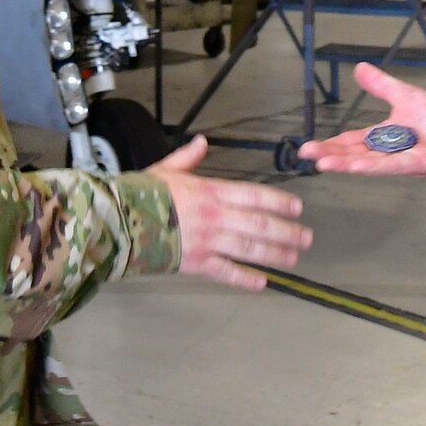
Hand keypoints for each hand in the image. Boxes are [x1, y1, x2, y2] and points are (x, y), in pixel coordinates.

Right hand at [148, 135, 312, 289]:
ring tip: (293, 258)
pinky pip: (226, 272)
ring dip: (275, 254)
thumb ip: (189, 158)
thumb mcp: (166, 169)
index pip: (254, 196)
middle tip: (306, 238)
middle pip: (259, 224)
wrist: (118, 220)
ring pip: (249, 248)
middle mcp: (215, 216)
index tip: (297, 208)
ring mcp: (208, 241)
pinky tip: (263, 283)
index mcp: (210, 191)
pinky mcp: (196, 263)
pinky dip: (245, 278)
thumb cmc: (141, 193)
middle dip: (286, 232)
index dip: (279, 202)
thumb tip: (203, 142)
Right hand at [299, 63, 425, 175]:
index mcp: (384, 138)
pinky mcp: (422, 164)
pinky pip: (395, 166)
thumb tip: (359, 68)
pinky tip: (357, 167)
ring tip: (324, 163)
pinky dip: (375, 166)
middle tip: (306, 156)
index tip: (308, 149)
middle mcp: (390, 153)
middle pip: (356, 156)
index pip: (352, 142)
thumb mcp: (404, 95)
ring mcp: (405, 161)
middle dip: (331, 156)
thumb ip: (381, 85)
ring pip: (370, 164)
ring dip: (347, 164)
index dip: (331, 145)